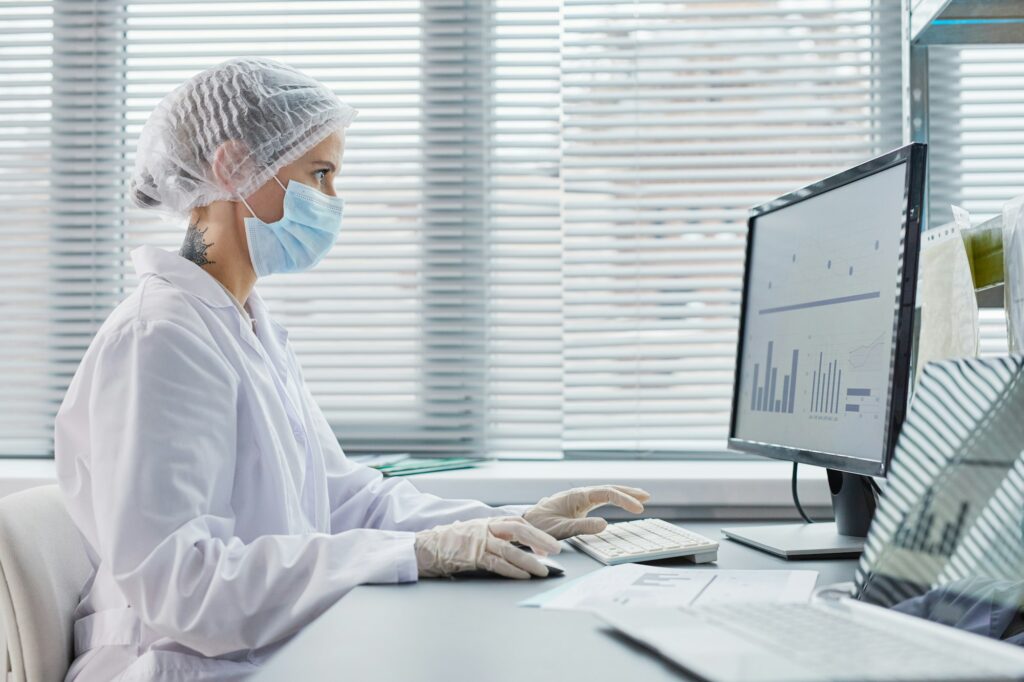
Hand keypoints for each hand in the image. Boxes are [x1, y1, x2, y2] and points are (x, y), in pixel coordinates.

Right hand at [414, 516, 560, 579]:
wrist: (422, 548)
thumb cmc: (445, 543)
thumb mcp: (470, 532)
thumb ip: (489, 536)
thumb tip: (509, 545)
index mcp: (486, 522)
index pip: (516, 522)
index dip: (534, 531)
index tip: (547, 542)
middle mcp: (484, 528)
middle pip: (518, 529)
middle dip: (540, 540)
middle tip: (556, 550)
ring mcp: (478, 542)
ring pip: (510, 549)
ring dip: (530, 560)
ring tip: (544, 570)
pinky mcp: (472, 556)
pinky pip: (497, 563)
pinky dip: (512, 570)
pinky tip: (523, 576)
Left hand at [523, 485, 650, 539]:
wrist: (524, 523)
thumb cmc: (539, 526)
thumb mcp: (561, 529)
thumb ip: (583, 526)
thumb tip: (606, 524)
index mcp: (577, 496)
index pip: (606, 493)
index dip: (624, 499)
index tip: (639, 508)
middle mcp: (579, 494)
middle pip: (608, 489)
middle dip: (628, 492)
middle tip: (647, 496)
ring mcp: (578, 499)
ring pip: (605, 492)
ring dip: (622, 494)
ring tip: (640, 497)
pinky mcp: (577, 505)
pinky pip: (599, 499)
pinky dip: (613, 499)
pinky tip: (619, 501)